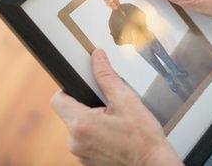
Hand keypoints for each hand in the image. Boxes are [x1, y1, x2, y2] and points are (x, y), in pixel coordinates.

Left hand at [51, 49, 182, 165]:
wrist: (153, 164)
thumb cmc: (143, 138)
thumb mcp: (125, 99)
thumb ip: (106, 75)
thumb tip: (97, 57)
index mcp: (81, 124)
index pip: (58, 99)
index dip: (69, 89)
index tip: (83, 87)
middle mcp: (75, 142)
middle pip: (69, 113)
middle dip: (86, 105)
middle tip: (108, 106)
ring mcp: (80, 154)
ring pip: (78, 127)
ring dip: (92, 121)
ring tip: (114, 121)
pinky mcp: (88, 162)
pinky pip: (85, 141)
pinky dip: (96, 135)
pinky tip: (114, 134)